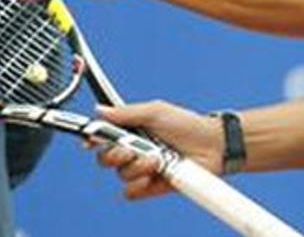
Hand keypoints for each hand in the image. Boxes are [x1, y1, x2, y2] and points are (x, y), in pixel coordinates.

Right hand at [93, 101, 223, 200]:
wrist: (212, 146)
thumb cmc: (187, 124)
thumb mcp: (156, 111)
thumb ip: (126, 113)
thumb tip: (99, 110)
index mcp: (132, 131)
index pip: (103, 137)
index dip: (92, 139)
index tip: (90, 141)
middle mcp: (134, 152)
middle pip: (105, 159)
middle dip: (115, 154)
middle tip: (131, 150)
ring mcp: (142, 170)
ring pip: (121, 175)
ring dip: (137, 167)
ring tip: (158, 159)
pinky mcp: (151, 187)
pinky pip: (130, 193)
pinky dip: (139, 185)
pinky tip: (154, 175)